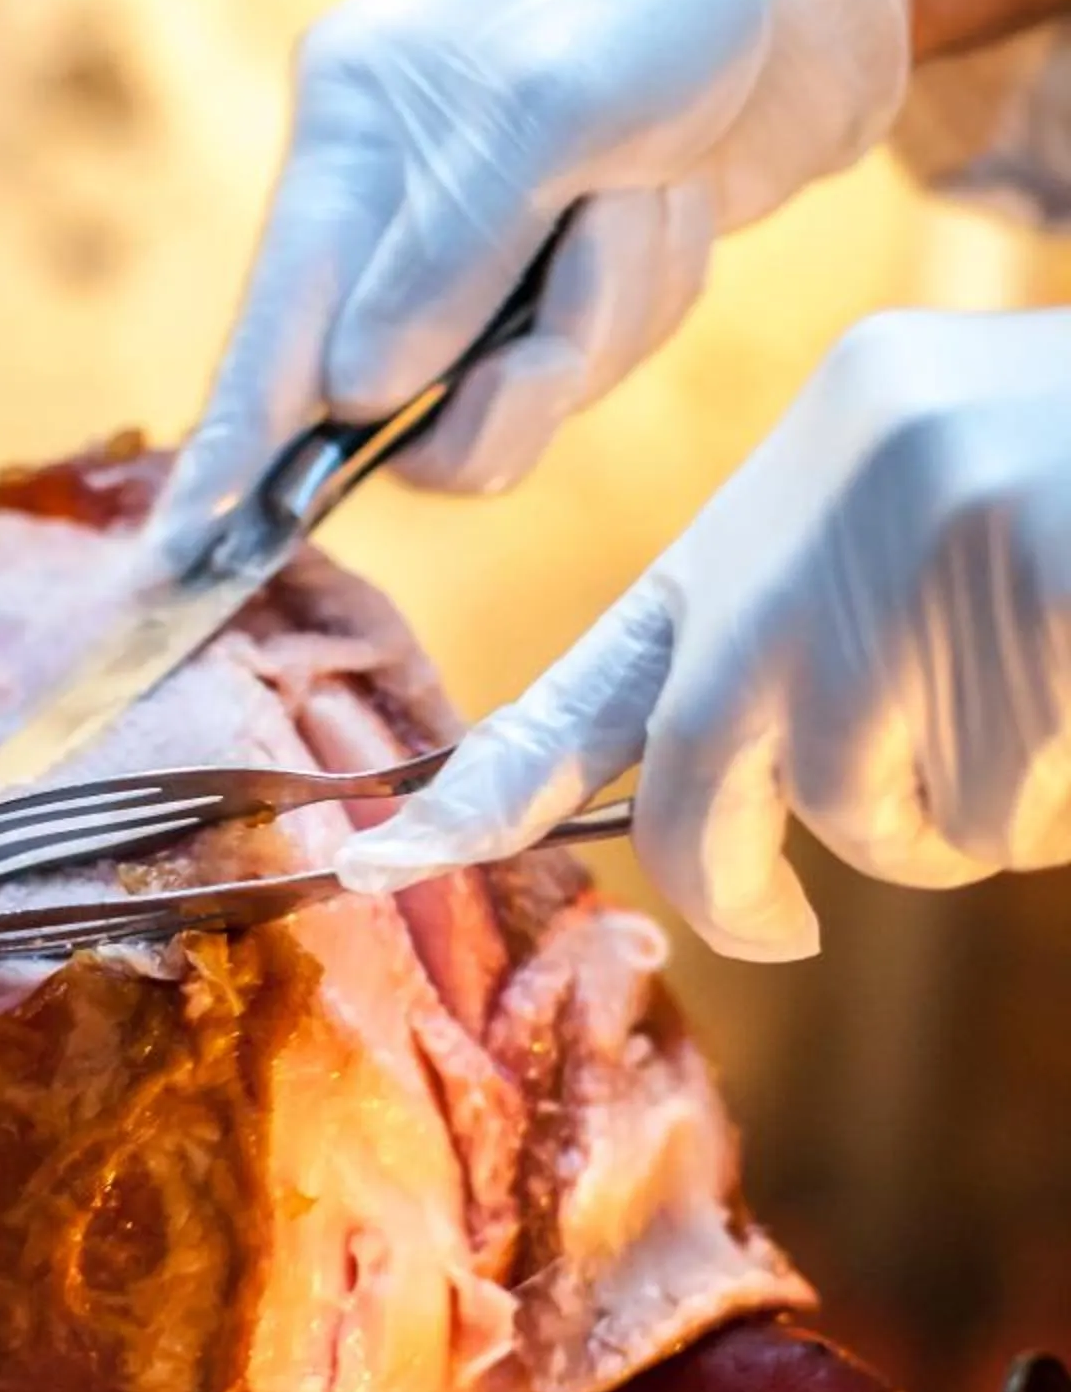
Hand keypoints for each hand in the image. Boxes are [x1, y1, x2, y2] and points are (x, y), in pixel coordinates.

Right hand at [148, 0, 908, 564]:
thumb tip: (353, 393)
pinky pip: (573, 375)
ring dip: (598, 320)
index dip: (228, 451)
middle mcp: (390, 204)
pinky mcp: (550, 289)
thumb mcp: (558, 107)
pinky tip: (669, 205)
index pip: (268, 326)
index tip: (184, 558)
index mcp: (351, 127)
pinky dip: (640, 304)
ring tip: (648, 199)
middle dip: (506, 371)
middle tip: (563, 332)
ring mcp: (472, 257)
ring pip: (502, 399)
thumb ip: (448, 256)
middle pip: (393, 397)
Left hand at [335, 309, 1070, 957]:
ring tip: (1044, 725)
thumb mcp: (943, 543)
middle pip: (717, 767)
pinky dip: (1040, 816)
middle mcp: (848, 481)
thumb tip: (706, 828)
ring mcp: (940, 527)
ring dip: (956, 832)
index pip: (613, 650)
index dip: (500, 774)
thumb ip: (815, 655)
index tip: (387, 857)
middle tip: (793, 926)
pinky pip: (988, 812)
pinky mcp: (1031, 578)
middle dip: (742, 877)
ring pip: (874, 813)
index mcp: (811, 464)